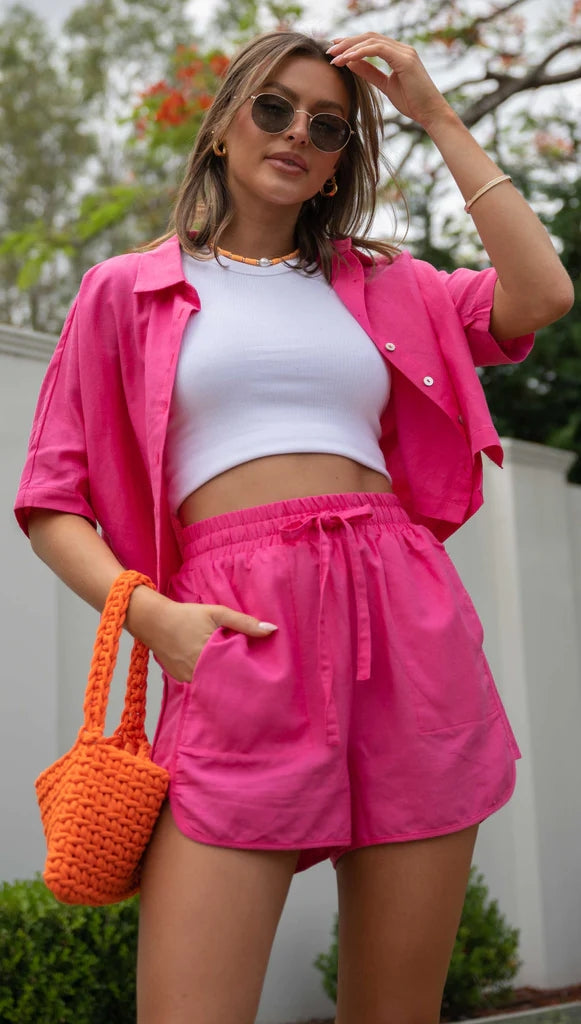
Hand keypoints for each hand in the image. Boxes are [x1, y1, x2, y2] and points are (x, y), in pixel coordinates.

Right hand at [127, 589, 276, 682]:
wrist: (152, 620)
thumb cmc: (186, 615)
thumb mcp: (217, 613)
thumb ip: (244, 622)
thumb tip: (272, 630)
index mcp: (210, 656)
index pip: (236, 673)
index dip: (248, 674)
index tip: (261, 676)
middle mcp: (197, 672)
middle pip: (224, 682)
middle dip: (237, 680)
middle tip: (252, 680)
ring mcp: (186, 678)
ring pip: (211, 684)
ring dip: (221, 681)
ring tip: (237, 679)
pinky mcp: (179, 679)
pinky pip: (198, 682)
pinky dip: (207, 679)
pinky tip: (215, 674)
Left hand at [327, 33, 452, 129]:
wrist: (430, 113)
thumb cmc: (412, 102)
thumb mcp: (386, 86)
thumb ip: (370, 73)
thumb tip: (351, 63)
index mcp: (398, 53)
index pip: (371, 41)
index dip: (352, 43)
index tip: (335, 50)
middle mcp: (402, 48)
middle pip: (369, 37)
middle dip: (347, 42)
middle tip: (329, 50)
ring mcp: (404, 52)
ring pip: (371, 41)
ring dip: (350, 47)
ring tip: (335, 57)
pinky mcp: (405, 59)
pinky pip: (378, 49)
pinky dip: (361, 52)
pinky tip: (348, 59)